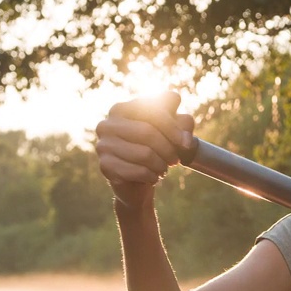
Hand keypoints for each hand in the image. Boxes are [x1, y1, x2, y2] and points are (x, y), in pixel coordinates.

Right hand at [94, 91, 196, 207]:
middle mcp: (107, 124)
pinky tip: (153, 177)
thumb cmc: (156, 149)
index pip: (152, 111)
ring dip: (161, 165)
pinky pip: (138, 171)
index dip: (173, 128)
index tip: (187, 144)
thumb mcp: (174, 131)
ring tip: (163, 168)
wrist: (137, 181)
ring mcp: (103, 145)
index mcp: (122, 108)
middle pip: (148, 131)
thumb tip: (185, 138)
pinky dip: (152, 176)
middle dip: (168, 149)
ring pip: (144, 153)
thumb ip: (183, 123)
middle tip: (174, 160)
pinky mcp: (105, 166)